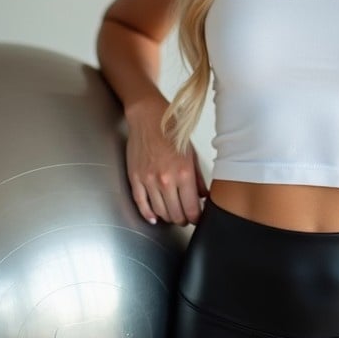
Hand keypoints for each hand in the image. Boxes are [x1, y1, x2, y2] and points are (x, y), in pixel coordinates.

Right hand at [123, 98, 207, 225]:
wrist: (148, 117)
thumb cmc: (171, 131)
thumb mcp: (191, 153)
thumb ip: (198, 178)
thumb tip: (203, 195)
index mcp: (184, 173)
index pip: (191, 208)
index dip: (196, 218)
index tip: (197, 218)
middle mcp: (166, 179)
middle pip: (175, 214)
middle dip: (183, 219)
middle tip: (186, 217)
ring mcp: (148, 180)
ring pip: (160, 212)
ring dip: (168, 217)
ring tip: (173, 214)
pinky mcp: (135, 178)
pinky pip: (141, 204)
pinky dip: (148, 214)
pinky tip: (154, 217)